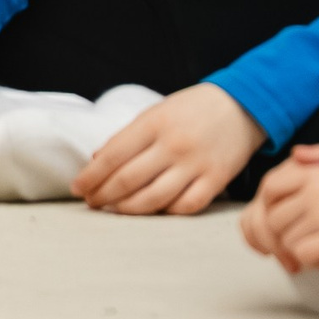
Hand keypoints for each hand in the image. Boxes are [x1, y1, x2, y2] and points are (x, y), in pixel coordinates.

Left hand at [73, 83, 264, 214]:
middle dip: (104, 195)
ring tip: (114, 210)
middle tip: (91, 203)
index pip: (112, 156)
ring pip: (154, 198)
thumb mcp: (154, 113)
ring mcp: (196, 164)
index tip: (78, 188)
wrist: (241, 106)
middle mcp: (173, 145)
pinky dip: (166, 212)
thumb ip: (126, 137)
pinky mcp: (217, 180)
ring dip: (128, 209)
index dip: (91, 176)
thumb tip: (96, 162)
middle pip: (128, 180)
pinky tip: (152, 212)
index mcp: (152, 124)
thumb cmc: (189, 110)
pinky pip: (186, 206)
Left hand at [238, 146, 318, 271]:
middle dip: (283, 233)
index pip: (269, 187)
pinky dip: (311, 261)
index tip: (283, 216)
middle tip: (301, 240)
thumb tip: (294, 154)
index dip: (269, 204)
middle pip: (273, 218)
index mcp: (313, 173)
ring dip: (299, 248)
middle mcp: (313, 192)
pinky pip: (303, 253)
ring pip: (286, 239)